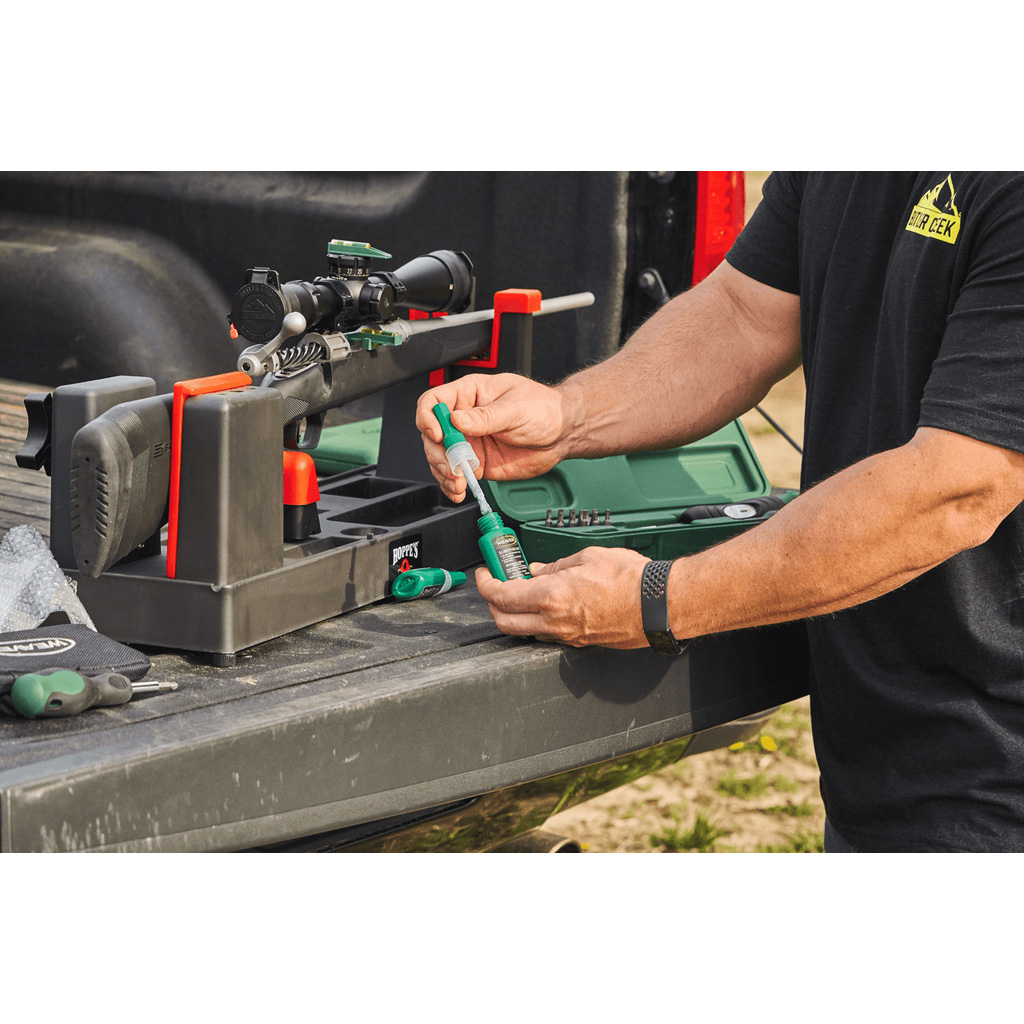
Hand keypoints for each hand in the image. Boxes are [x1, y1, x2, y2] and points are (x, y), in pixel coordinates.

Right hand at [415, 373, 568, 502]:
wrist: (561, 434)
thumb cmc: (543, 409)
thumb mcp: (515, 408)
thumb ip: (486, 416)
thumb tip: (457, 420)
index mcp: (470, 394)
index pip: (435, 401)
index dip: (428, 417)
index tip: (438, 433)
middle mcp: (464, 419)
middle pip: (432, 435)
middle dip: (437, 453)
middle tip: (452, 466)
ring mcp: (469, 442)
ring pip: (440, 458)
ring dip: (443, 472)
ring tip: (458, 482)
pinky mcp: (476, 463)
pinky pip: (456, 474)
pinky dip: (452, 485)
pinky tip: (458, 490)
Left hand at [475, 546, 650, 648]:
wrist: (659, 604)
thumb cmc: (630, 579)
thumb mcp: (587, 557)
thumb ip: (555, 566)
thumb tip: (537, 570)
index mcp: (551, 597)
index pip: (501, 596)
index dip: (486, 584)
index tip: (485, 574)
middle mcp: (554, 621)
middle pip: (505, 622)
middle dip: (492, 604)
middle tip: (495, 586)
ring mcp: (567, 635)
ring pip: (526, 631)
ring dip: (516, 614)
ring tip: (522, 593)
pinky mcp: (581, 642)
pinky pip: (549, 634)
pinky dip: (539, 620)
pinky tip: (548, 603)